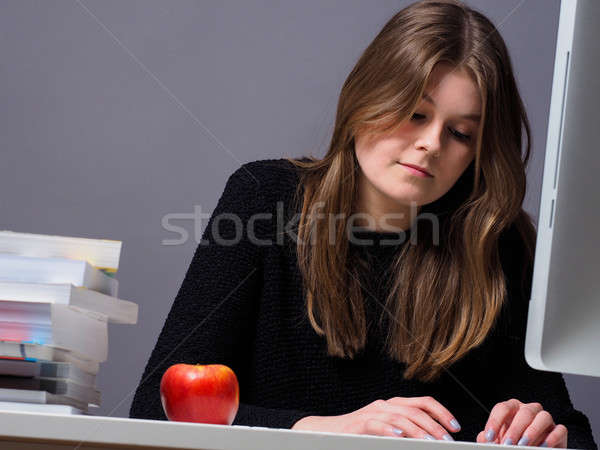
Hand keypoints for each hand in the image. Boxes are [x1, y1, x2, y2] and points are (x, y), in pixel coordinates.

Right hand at [291, 396, 461, 440]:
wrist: (327, 433)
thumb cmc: (360, 436)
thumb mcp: (387, 433)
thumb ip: (406, 435)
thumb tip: (431, 442)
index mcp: (394, 406)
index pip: (423, 402)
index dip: (441, 412)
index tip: (455, 427)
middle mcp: (385, 406)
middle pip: (415, 410)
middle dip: (435, 426)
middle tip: (446, 441)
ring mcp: (371, 413)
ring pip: (400, 417)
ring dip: (418, 431)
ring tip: (430, 443)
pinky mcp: (358, 424)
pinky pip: (376, 424)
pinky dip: (389, 430)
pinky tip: (399, 437)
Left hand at [476, 398, 567, 447]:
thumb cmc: (512, 444)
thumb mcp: (498, 440)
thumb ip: (488, 438)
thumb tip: (483, 439)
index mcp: (512, 408)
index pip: (503, 408)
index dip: (495, 422)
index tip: (490, 437)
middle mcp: (529, 410)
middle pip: (524, 412)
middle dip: (515, 430)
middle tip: (508, 445)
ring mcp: (545, 419)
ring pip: (543, 416)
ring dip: (533, 431)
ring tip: (523, 445)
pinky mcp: (559, 431)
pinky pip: (560, 429)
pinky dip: (551, 438)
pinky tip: (542, 447)